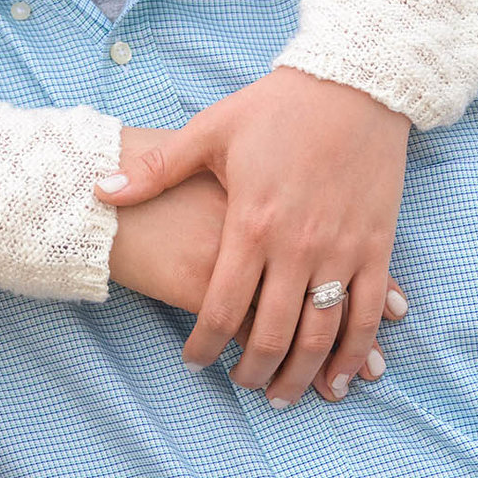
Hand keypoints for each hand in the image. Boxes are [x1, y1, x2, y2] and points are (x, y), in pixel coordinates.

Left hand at [100, 69, 409, 404]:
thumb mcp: (210, 131)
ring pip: (323, 334)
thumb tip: (100, 190)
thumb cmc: (277, 106)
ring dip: (303, 374)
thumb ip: (156, 170)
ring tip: (282, 394)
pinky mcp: (376, 245)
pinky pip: (367, 313)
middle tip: (239, 385)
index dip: (205, 345)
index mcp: (252, 223)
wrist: (353, 83)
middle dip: (253, 370)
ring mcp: (341, 250)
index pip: (222, 306)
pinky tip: (343, 375)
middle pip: (273, 333)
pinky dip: (356, 351)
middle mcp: (298, 246)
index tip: (193, 361)